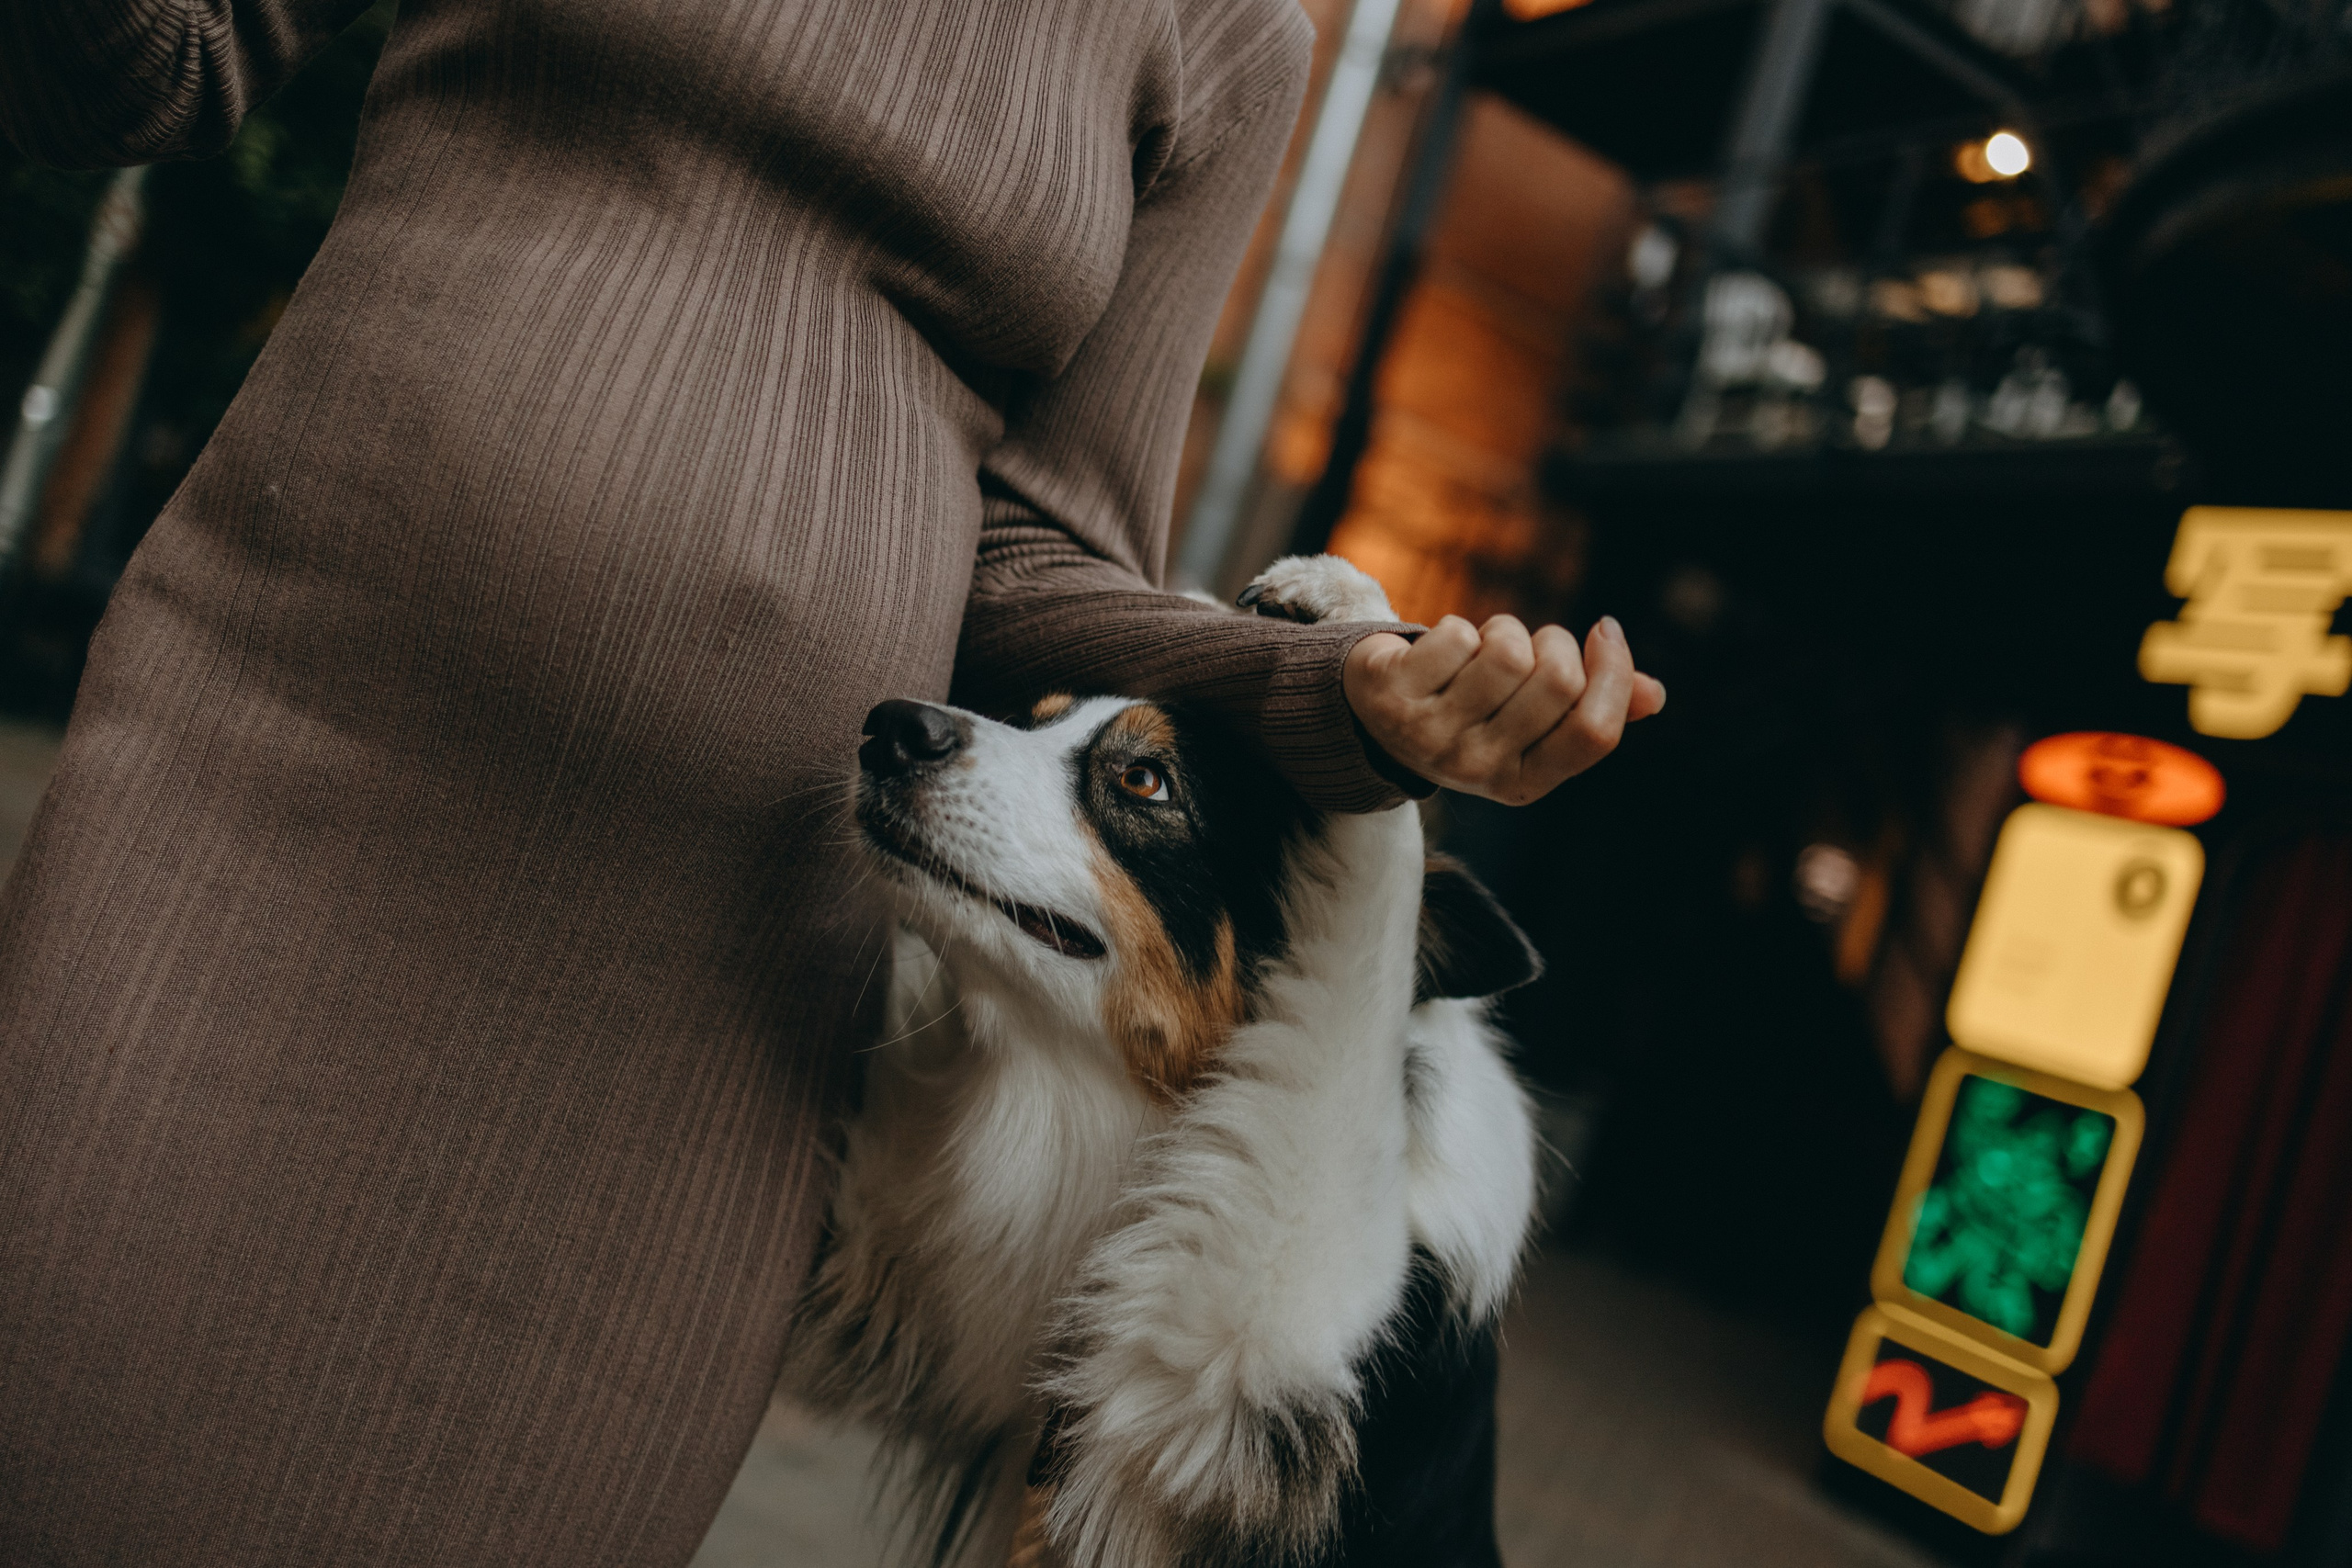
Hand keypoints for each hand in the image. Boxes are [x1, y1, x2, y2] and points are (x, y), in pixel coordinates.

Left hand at [1343, 614, 1665, 805]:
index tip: (1607, 630)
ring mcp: (1431, 737)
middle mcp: (1477, 770)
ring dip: (1505, 630)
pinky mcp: (1393, 696)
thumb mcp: (1532, 723)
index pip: (1594, 733)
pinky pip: (1456, 635)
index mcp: (1523, 784)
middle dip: (1554, 642)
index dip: (1613, 674)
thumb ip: (1595, 710)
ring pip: (1507, 652)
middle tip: (1534, 642)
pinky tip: (1442, 651)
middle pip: (1557, 682)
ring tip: (1485, 646)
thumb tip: (1654, 695)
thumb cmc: (1472, 712)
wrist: (1374, 716)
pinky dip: (1458, 627)